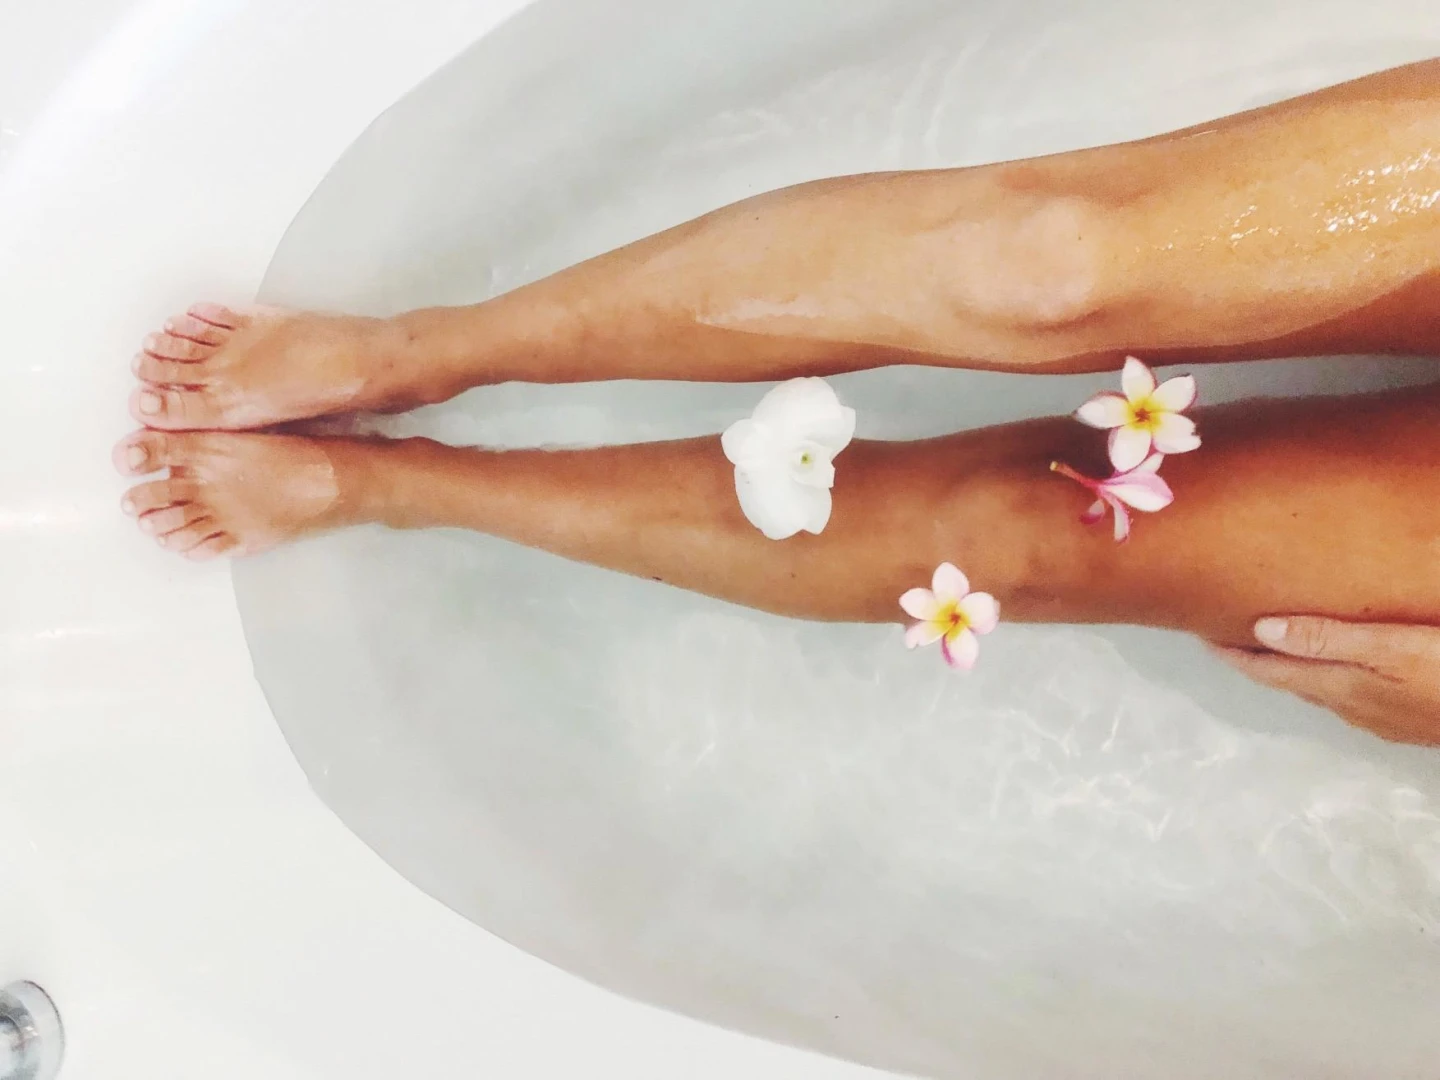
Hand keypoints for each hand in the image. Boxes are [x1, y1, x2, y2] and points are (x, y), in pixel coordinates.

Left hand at [1212, 617, 1439, 746]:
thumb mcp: (1390, 649)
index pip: (1266, 671)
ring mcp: (1376, 715)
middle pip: (1287, 680)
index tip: (1199, 632)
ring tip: (1272, 640)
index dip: (1231, 653)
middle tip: (1226, 629)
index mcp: (1337, 687)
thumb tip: (1260, 629)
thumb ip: (1327, 638)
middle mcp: (1348, 706)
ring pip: (1317, 687)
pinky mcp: (1401, 717)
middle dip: (1255, 657)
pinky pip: (1347, 690)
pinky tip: (1338, 660)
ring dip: (1291, 665)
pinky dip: (1326, 671)